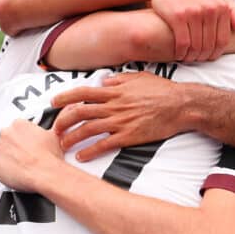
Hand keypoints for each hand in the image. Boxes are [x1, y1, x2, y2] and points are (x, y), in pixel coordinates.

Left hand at [0, 119, 63, 191]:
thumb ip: (41, 131)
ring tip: (17, 165)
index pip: (15, 128)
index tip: (24, 145)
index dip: (20, 138)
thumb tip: (43, 133)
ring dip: (5, 157)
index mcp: (19, 124)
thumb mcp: (52, 136)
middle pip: (5, 138)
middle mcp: (6, 133)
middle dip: (12, 146)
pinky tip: (9, 171)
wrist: (45, 173)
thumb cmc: (49, 158)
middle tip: (22, 156)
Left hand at [51, 72, 190, 160]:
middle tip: (55, 129)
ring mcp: (120, 121)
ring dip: (71, 138)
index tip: (53, 103)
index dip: (64, 98)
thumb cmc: (163, 91)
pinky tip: (81, 156)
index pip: (82, 92)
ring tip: (63, 144)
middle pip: (79, 112)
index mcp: (115, 91)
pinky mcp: (129, 136)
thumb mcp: (139, 77)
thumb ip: (120, 79)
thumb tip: (104, 80)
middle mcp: (114, 105)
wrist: (181, 105)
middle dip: (62, 121)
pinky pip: (104, 145)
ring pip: (87, 129)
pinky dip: (90, 151)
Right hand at [147, 0, 234, 61]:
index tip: (208, 57)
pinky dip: (181, 53)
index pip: (223, 40)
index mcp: (221, 7)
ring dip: (191, 57)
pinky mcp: (178, 17)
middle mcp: (210, 9)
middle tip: (196, 60)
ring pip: (196, 46)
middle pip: (209, 45)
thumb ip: (231, 7)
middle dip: (202, 57)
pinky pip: (183, 43)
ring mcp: (194, 13)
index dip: (216, 53)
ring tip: (188, 59)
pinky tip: (179, 54)